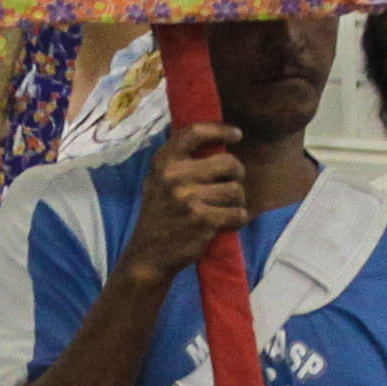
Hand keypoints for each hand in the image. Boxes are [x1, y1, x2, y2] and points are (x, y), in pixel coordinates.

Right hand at [119, 120, 249, 290]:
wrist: (148, 255)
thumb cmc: (159, 215)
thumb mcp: (158, 181)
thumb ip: (180, 162)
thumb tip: (217, 140)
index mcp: (163, 163)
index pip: (195, 132)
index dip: (220, 130)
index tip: (236, 134)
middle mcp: (175, 177)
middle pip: (228, 163)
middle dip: (237, 173)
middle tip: (233, 182)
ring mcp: (189, 199)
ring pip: (236, 190)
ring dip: (236, 201)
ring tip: (224, 208)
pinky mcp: (204, 221)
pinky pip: (238, 214)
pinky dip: (237, 219)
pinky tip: (226, 223)